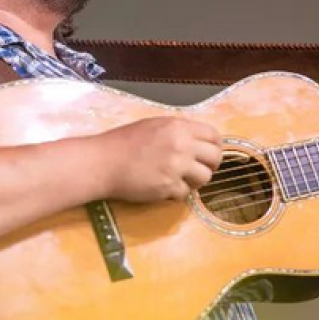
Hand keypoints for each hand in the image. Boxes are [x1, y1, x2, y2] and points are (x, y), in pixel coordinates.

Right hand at [95, 116, 222, 202]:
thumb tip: (196, 141)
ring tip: (181, 180)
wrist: (103, 162)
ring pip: (204, 178)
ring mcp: (176, 167)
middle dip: (210, 166)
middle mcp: (182, 145)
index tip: (209, 154)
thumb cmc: (123, 142)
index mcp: (179, 127)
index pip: (214, 135)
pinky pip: (185, 193)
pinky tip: (164, 188)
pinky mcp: (168, 186)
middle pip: (215, 158)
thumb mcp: (154, 126)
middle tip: (198, 170)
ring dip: (195, 181)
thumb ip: (178, 132)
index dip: (215, 146)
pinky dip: (176, 193)